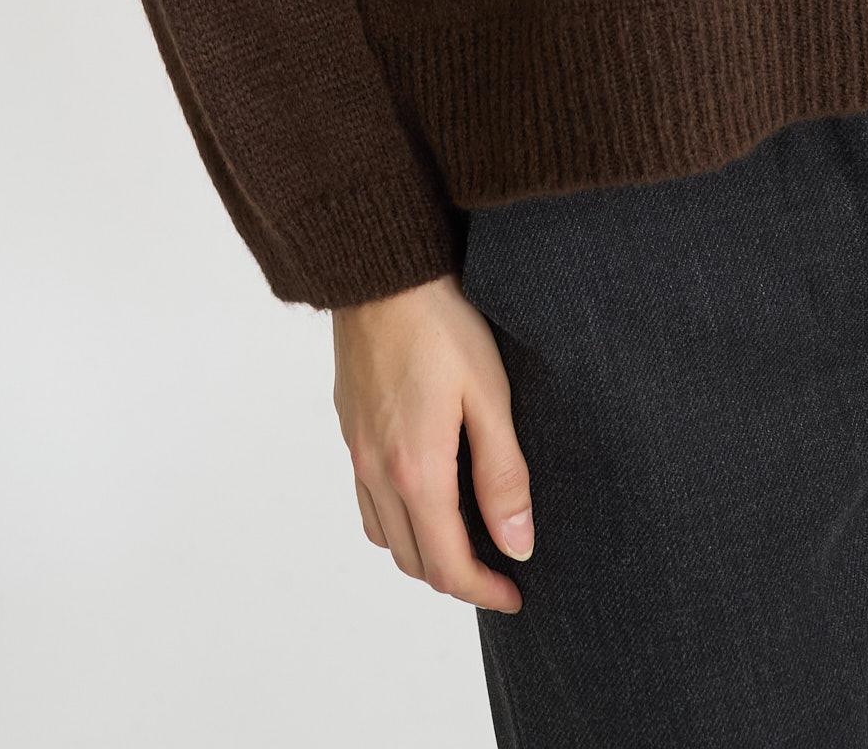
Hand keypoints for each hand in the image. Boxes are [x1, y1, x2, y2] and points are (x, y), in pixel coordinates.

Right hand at [332, 272, 533, 612]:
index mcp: (415, 472)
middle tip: (499, 570)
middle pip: (413, 562)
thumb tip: (517, 545)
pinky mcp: (349, 429)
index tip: (516, 594)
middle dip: (457, 579)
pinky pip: (366, 503)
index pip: (448, 565)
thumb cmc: (440, 323)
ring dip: (424, 554)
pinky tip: (422, 497)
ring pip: (385, 537)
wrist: (380, 272)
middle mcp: (377, 472)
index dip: (485, 592)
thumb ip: (503, 476)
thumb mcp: (489, 395)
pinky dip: (395, 522)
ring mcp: (356, 452)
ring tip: (465, 539)